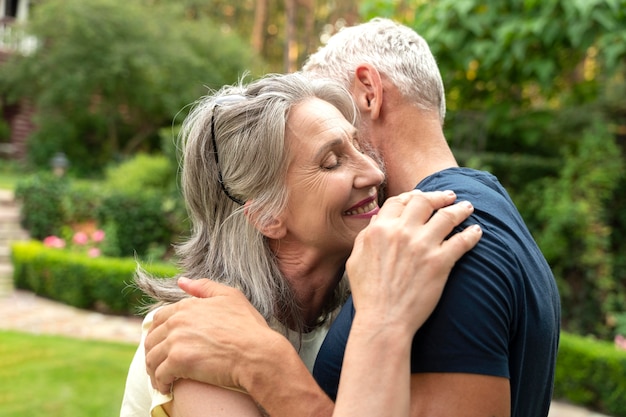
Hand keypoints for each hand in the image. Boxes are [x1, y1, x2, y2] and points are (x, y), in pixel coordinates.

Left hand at [144, 278, 275, 393]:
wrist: (256, 352)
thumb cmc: (248, 326)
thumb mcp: (231, 297)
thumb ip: (204, 287)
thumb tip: (182, 281)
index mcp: (187, 306)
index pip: (159, 318)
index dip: (158, 332)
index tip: (163, 344)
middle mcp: (177, 321)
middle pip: (151, 339)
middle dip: (153, 352)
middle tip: (160, 364)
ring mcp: (176, 341)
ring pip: (151, 358)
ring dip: (154, 369)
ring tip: (162, 378)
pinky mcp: (179, 362)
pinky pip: (160, 375)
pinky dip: (160, 383)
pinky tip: (167, 387)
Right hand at [346, 190, 480, 333]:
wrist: (383, 320)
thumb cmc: (367, 294)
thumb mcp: (355, 259)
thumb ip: (366, 236)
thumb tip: (378, 220)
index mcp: (379, 229)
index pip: (399, 201)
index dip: (412, 196)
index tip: (422, 197)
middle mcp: (401, 232)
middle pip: (424, 202)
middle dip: (439, 196)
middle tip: (449, 196)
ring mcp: (422, 246)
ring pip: (446, 216)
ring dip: (460, 209)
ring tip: (467, 207)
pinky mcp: (440, 262)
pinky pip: (462, 241)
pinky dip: (472, 234)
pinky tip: (477, 232)